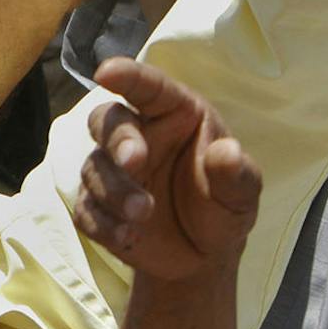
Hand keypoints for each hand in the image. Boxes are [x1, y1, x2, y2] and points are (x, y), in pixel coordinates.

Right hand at [74, 58, 261, 281]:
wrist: (202, 256)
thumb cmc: (222, 208)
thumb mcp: (241, 195)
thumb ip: (237, 175)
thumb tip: (228, 153)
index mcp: (174, 115)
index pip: (148, 88)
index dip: (127, 75)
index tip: (106, 72)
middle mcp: (138, 135)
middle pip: (108, 121)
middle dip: (117, 139)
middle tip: (135, 162)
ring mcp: (112, 171)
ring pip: (95, 167)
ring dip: (115, 191)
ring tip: (144, 215)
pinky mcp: (96, 206)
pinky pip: (86, 208)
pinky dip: (104, 224)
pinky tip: (129, 237)